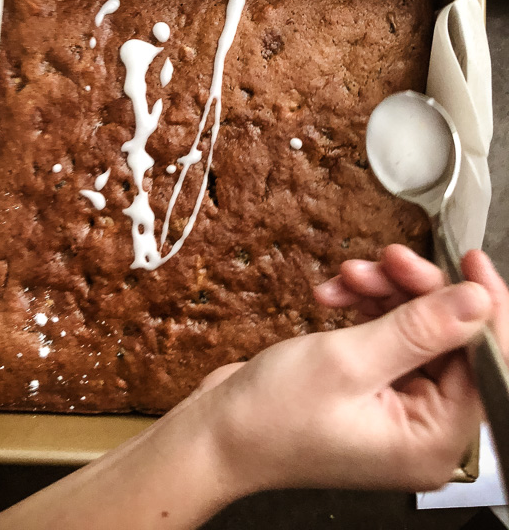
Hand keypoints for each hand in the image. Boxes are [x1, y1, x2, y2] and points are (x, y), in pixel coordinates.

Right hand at [201, 246, 503, 493]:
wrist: (216, 433)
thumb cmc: (273, 416)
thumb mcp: (349, 361)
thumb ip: (420, 328)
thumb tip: (478, 300)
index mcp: (433, 438)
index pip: (485, 362)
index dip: (482, 305)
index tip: (468, 261)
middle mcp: (423, 427)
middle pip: (446, 337)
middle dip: (413, 291)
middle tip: (386, 259)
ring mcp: (395, 405)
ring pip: (414, 328)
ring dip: (384, 294)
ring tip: (346, 277)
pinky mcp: (371, 387)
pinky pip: (386, 335)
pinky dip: (365, 309)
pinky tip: (335, 296)